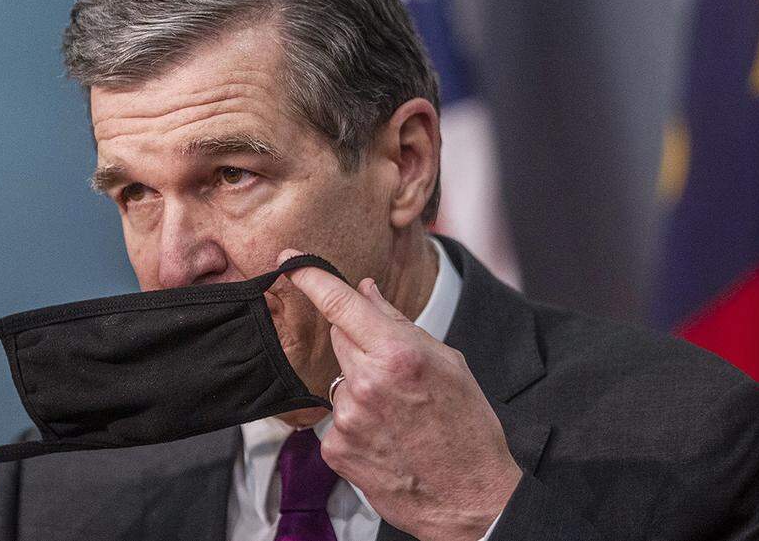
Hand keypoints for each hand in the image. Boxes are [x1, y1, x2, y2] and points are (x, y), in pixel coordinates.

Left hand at [281, 250, 520, 540]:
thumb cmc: (467, 427)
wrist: (470, 497)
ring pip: (339, 380)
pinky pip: (336, 418)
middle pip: (339, 339)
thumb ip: (398, 323)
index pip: (340, 304)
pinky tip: (385, 437)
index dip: (309, 277)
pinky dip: (356, 422)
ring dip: (360, 387)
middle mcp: (366, 382)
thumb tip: (365, 291)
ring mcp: (347, 418)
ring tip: (398, 415)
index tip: (288, 261)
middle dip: (360, 343)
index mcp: (397, 353)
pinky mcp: (335, 449)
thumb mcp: (447, 362)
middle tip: (396, 371)